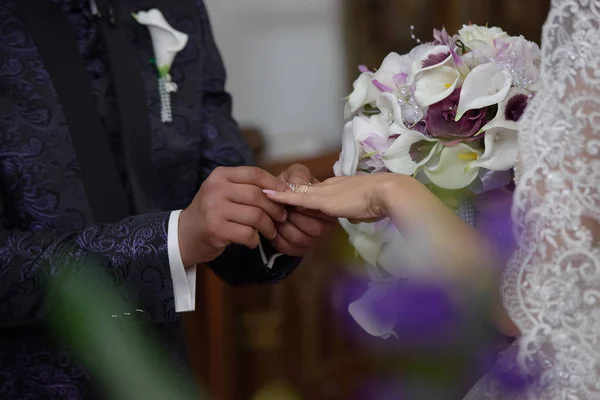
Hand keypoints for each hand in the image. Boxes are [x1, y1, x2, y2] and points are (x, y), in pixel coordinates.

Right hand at [178, 166, 288, 265]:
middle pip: (257, 195)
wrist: (185, 234)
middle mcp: (216, 189)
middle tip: (281, 217)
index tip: (285, 195)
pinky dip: (255, 239)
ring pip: (256, 216)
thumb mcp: (225, 192)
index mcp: (221, 175)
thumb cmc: (212, 212)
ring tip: (270, 232)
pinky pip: (248, 234)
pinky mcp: (216, 230)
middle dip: (275, 208)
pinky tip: (252, 241)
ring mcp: (214, 209)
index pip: (254, 174)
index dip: (274, 184)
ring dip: (268, 227)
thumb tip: (283, 190)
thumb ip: (248, 188)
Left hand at [263, 173, 410, 221]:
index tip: (281, 194)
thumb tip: (355, 214)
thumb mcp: (362, 208)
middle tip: (264, 191)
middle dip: (282, 191)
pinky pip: (297, 198)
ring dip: (278, 194)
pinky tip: (268, 195)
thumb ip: (355, 210)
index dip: (296, 193)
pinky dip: (282, 197)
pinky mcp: (323, 200)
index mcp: (338, 188)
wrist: (387, 194)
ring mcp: (325, 192)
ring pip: (296, 193)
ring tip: (260, 192)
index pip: (312, 192)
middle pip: (300, 190)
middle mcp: (328, 187)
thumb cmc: (380, 202)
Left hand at [269, 164, 335, 256]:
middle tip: (278, 210)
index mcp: (327, 206)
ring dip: (283, 228)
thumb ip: (298, 176)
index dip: (300, 206)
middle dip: (292, 218)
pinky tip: (272, 228)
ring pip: (301, 239)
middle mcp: (326, 225)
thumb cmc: (288, 186)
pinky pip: (290, 249)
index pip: (320, 210)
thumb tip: (298, 186)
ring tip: (274, 218)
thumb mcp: (294, 174)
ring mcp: (313, 240)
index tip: (287, 202)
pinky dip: (277, 239)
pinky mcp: (300, 250)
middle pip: (314, 229)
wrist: (275, 200)